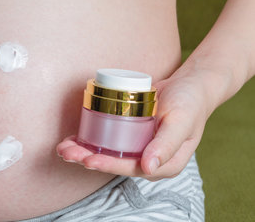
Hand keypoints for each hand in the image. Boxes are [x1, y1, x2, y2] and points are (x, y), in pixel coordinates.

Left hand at [56, 70, 211, 180]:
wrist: (191, 85)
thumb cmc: (190, 102)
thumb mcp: (181, 121)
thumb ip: (167, 144)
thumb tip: (148, 168)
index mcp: (164, 163)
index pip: (130, 168)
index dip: (108, 165)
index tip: (87, 160)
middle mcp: (148, 159)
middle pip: (114, 162)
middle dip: (87, 158)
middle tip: (66, 151)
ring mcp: (138, 147)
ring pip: (107, 153)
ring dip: (83, 151)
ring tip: (63, 146)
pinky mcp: (129, 135)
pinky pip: (107, 141)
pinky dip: (89, 140)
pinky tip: (73, 138)